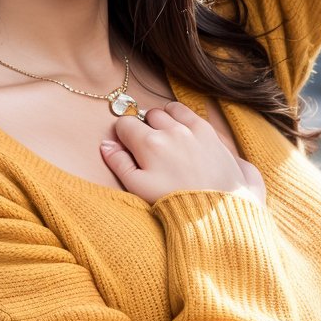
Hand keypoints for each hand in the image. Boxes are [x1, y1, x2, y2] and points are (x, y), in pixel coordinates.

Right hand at [100, 101, 266, 207]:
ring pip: (168, 110)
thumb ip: (119, 163)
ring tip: (167, 139)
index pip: (124, 124)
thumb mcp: (138, 189)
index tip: (129, 147)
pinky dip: (182, 118)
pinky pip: (189, 112)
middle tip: (150, 148)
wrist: (215, 210)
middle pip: (147, 114)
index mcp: (148, 143)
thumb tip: (106, 144)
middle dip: (145, 127)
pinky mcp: (209, 131)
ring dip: (164, 120)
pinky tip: (183, 134)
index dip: (123, 136)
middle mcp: (170, 130)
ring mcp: (191, 128)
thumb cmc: (174, 203)